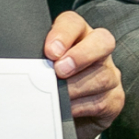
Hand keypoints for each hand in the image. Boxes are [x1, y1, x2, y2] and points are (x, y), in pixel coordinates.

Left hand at [43, 11, 122, 138]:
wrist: (63, 115)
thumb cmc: (51, 83)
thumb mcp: (42, 67)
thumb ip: (38, 60)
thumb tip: (24, 66)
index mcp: (78, 35)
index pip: (73, 23)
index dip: (63, 34)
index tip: (49, 52)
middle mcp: (98, 50)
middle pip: (102, 41)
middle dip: (80, 56)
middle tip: (59, 70)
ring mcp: (110, 74)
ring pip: (101, 76)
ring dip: (75, 87)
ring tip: (57, 95)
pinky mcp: (114, 99)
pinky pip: (101, 101)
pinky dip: (80, 107)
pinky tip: (67, 109)